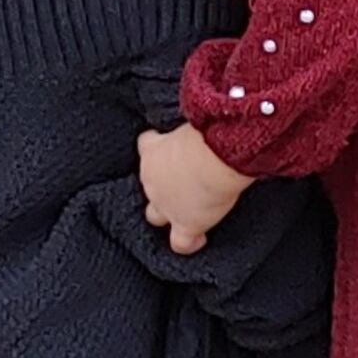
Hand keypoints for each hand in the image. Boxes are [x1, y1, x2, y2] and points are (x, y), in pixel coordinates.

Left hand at [138, 122, 252, 254]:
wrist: (211, 157)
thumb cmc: (205, 132)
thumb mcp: (193, 124)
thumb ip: (192, 127)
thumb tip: (208, 114)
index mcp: (152, 150)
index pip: (146, 145)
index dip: (156, 148)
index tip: (168, 146)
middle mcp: (151, 180)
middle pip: (148, 185)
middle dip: (160, 185)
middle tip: (180, 182)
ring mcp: (165, 205)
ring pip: (156, 216)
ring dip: (168, 213)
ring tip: (183, 212)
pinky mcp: (184, 224)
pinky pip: (181, 243)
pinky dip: (188, 243)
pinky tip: (198, 240)